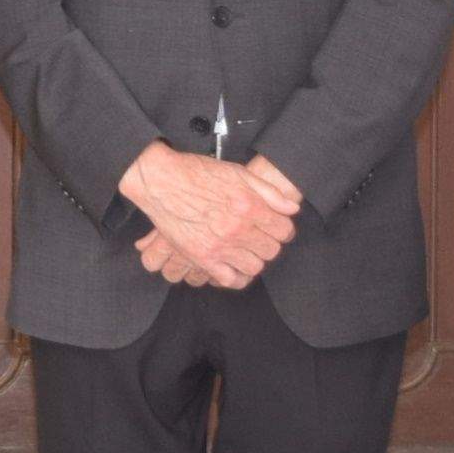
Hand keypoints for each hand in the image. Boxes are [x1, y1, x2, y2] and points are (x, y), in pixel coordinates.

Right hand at [121, 145, 298, 290]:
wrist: (162, 181)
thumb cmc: (197, 173)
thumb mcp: (239, 172)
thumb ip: (269, 192)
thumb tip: (291, 208)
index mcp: (250, 207)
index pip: (284, 230)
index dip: (282, 229)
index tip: (276, 228)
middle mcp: (238, 229)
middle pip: (271, 250)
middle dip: (269, 244)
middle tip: (259, 238)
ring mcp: (221, 246)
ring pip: (254, 267)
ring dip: (253, 259)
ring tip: (245, 250)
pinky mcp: (203, 258)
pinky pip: (230, 279)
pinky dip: (236, 277)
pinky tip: (234, 266)